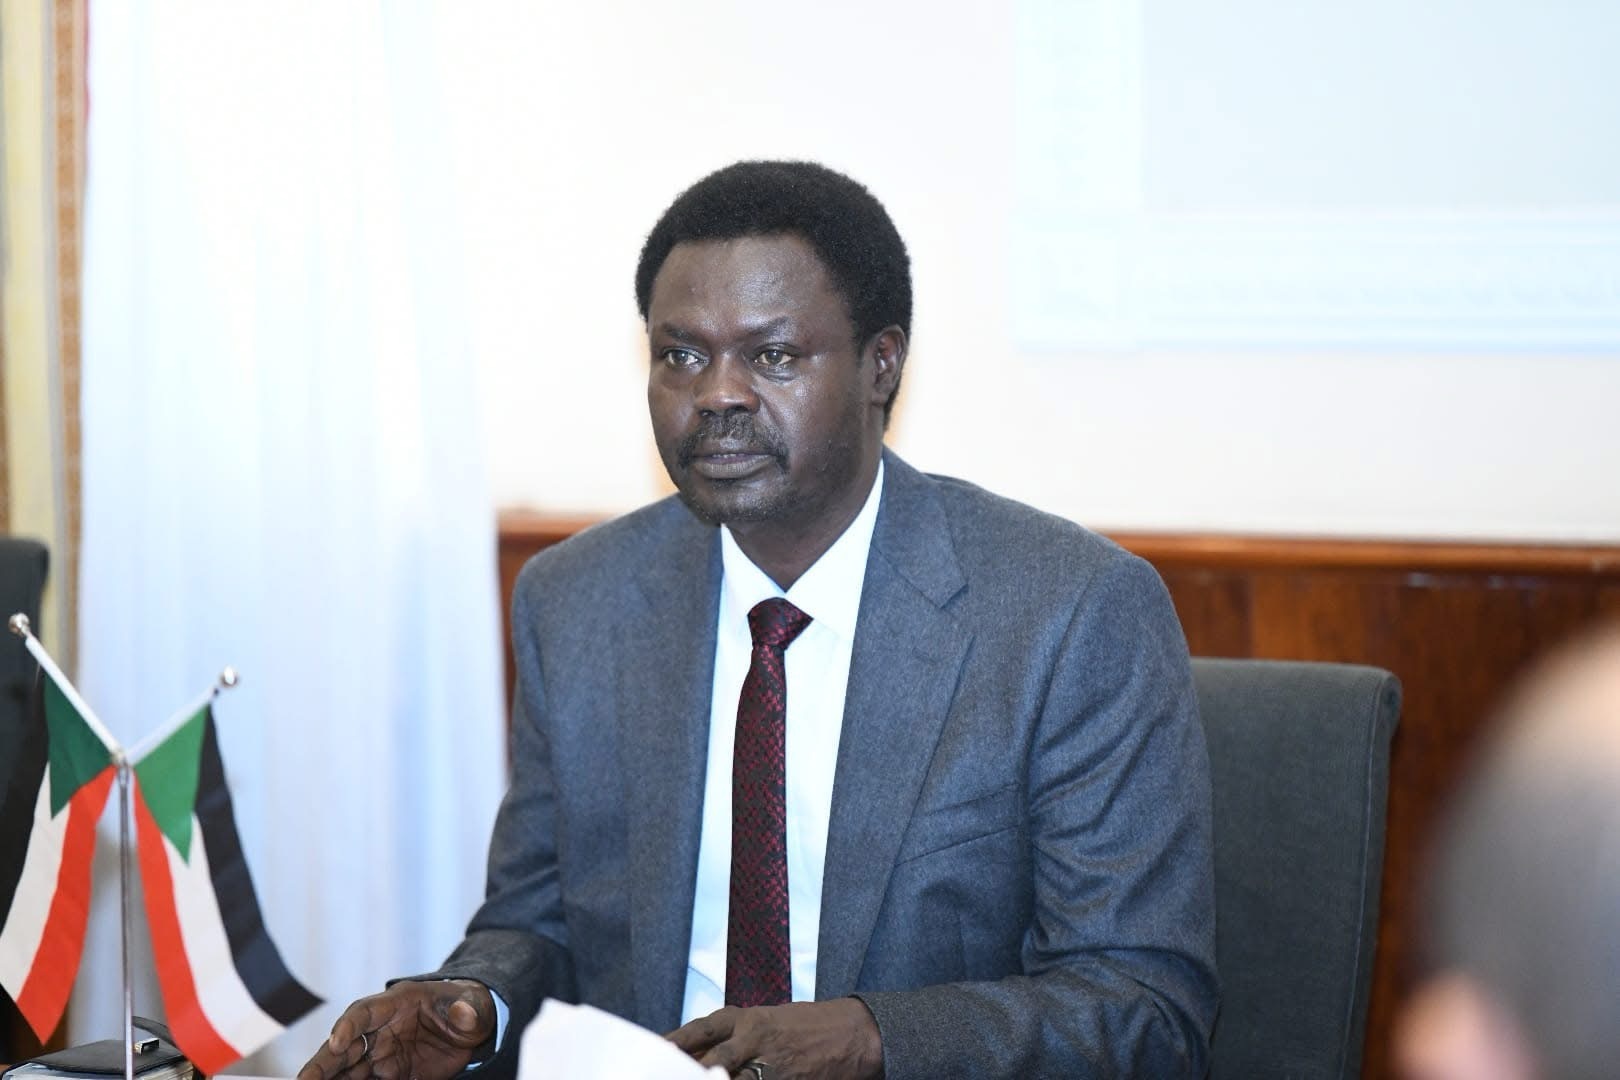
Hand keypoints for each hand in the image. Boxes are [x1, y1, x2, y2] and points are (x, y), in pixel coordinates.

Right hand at [297, 979, 495, 1079]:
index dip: (348, 1025)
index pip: (364, 1011)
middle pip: (344, 1047)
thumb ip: (466, 1009)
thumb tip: (464, 1014)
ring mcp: (383, 1056)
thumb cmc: (468, 1005)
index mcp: (396, 1003)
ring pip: (348, 1072)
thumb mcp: (473, 1004)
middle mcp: (381, 1031)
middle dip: (323, 1064)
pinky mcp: (392, 1077)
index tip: (337, 1041)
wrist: (474, 1025)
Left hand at [666, 999, 882, 1079]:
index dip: (675, 1042)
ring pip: (730, 1079)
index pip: (701, 1030)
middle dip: (687, 1072)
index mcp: (747, 1018)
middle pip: (710, 1058)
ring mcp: (770, 1063)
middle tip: (662, 1074)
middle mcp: (754, 1037)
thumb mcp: (767, 1022)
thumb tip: (700, 1054)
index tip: (653, 1050)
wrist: (853, 1034)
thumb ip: (734, 1038)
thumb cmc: (807, 1027)